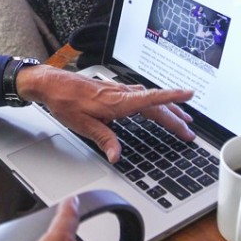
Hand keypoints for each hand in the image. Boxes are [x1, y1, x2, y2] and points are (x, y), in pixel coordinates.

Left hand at [17, 65, 194, 161]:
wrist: (51, 84)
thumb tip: (117, 156)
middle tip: (189, 132)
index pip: (150, 99)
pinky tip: (156, 107)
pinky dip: (154, 103)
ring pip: (149, 100)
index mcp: (117, 102)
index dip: (171, 98)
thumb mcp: (82, 125)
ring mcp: (118, 91)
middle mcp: (121, 94)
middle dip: (175, 117)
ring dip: (167, 110)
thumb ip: (104, 139)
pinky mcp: (113, 91)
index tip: (189, 95)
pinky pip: (141, 96)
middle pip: (155, 105)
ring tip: (182, 119)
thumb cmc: (65, 102)